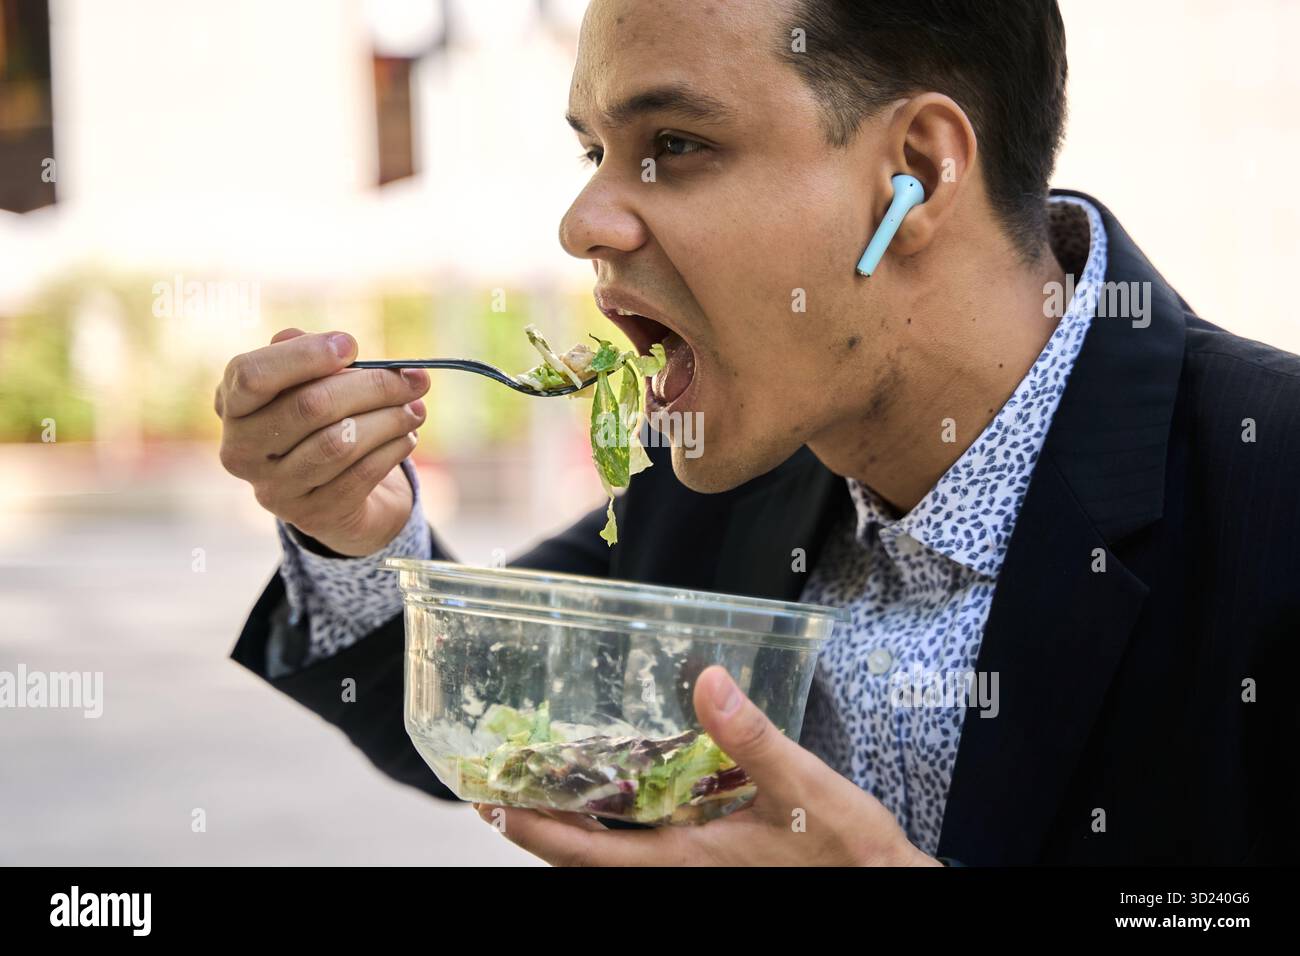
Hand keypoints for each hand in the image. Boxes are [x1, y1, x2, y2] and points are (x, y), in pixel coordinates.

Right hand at [215, 328, 430, 555]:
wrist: (333, 494)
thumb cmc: (319, 421)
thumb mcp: (307, 383)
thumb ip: (312, 357)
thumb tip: (340, 345)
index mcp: (231, 406)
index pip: (251, 375)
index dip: (304, 355)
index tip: (351, 345)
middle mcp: (241, 451)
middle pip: (309, 406)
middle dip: (372, 386)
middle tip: (416, 379)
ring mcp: (274, 489)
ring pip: (340, 442)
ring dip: (390, 419)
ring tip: (416, 408)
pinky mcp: (311, 516)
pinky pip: (360, 474)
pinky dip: (392, 449)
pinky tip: (408, 436)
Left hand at [473, 665, 941, 865]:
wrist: (882, 883)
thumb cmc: (844, 850)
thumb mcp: (801, 787)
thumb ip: (753, 737)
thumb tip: (707, 681)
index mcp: (682, 862)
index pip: (584, 853)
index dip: (528, 828)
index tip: (485, 800)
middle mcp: (676, 868)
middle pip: (584, 854)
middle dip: (536, 820)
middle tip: (496, 778)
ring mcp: (692, 865)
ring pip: (612, 848)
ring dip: (572, 817)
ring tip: (540, 773)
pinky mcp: (711, 854)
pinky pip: (645, 838)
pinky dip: (616, 814)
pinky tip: (618, 778)